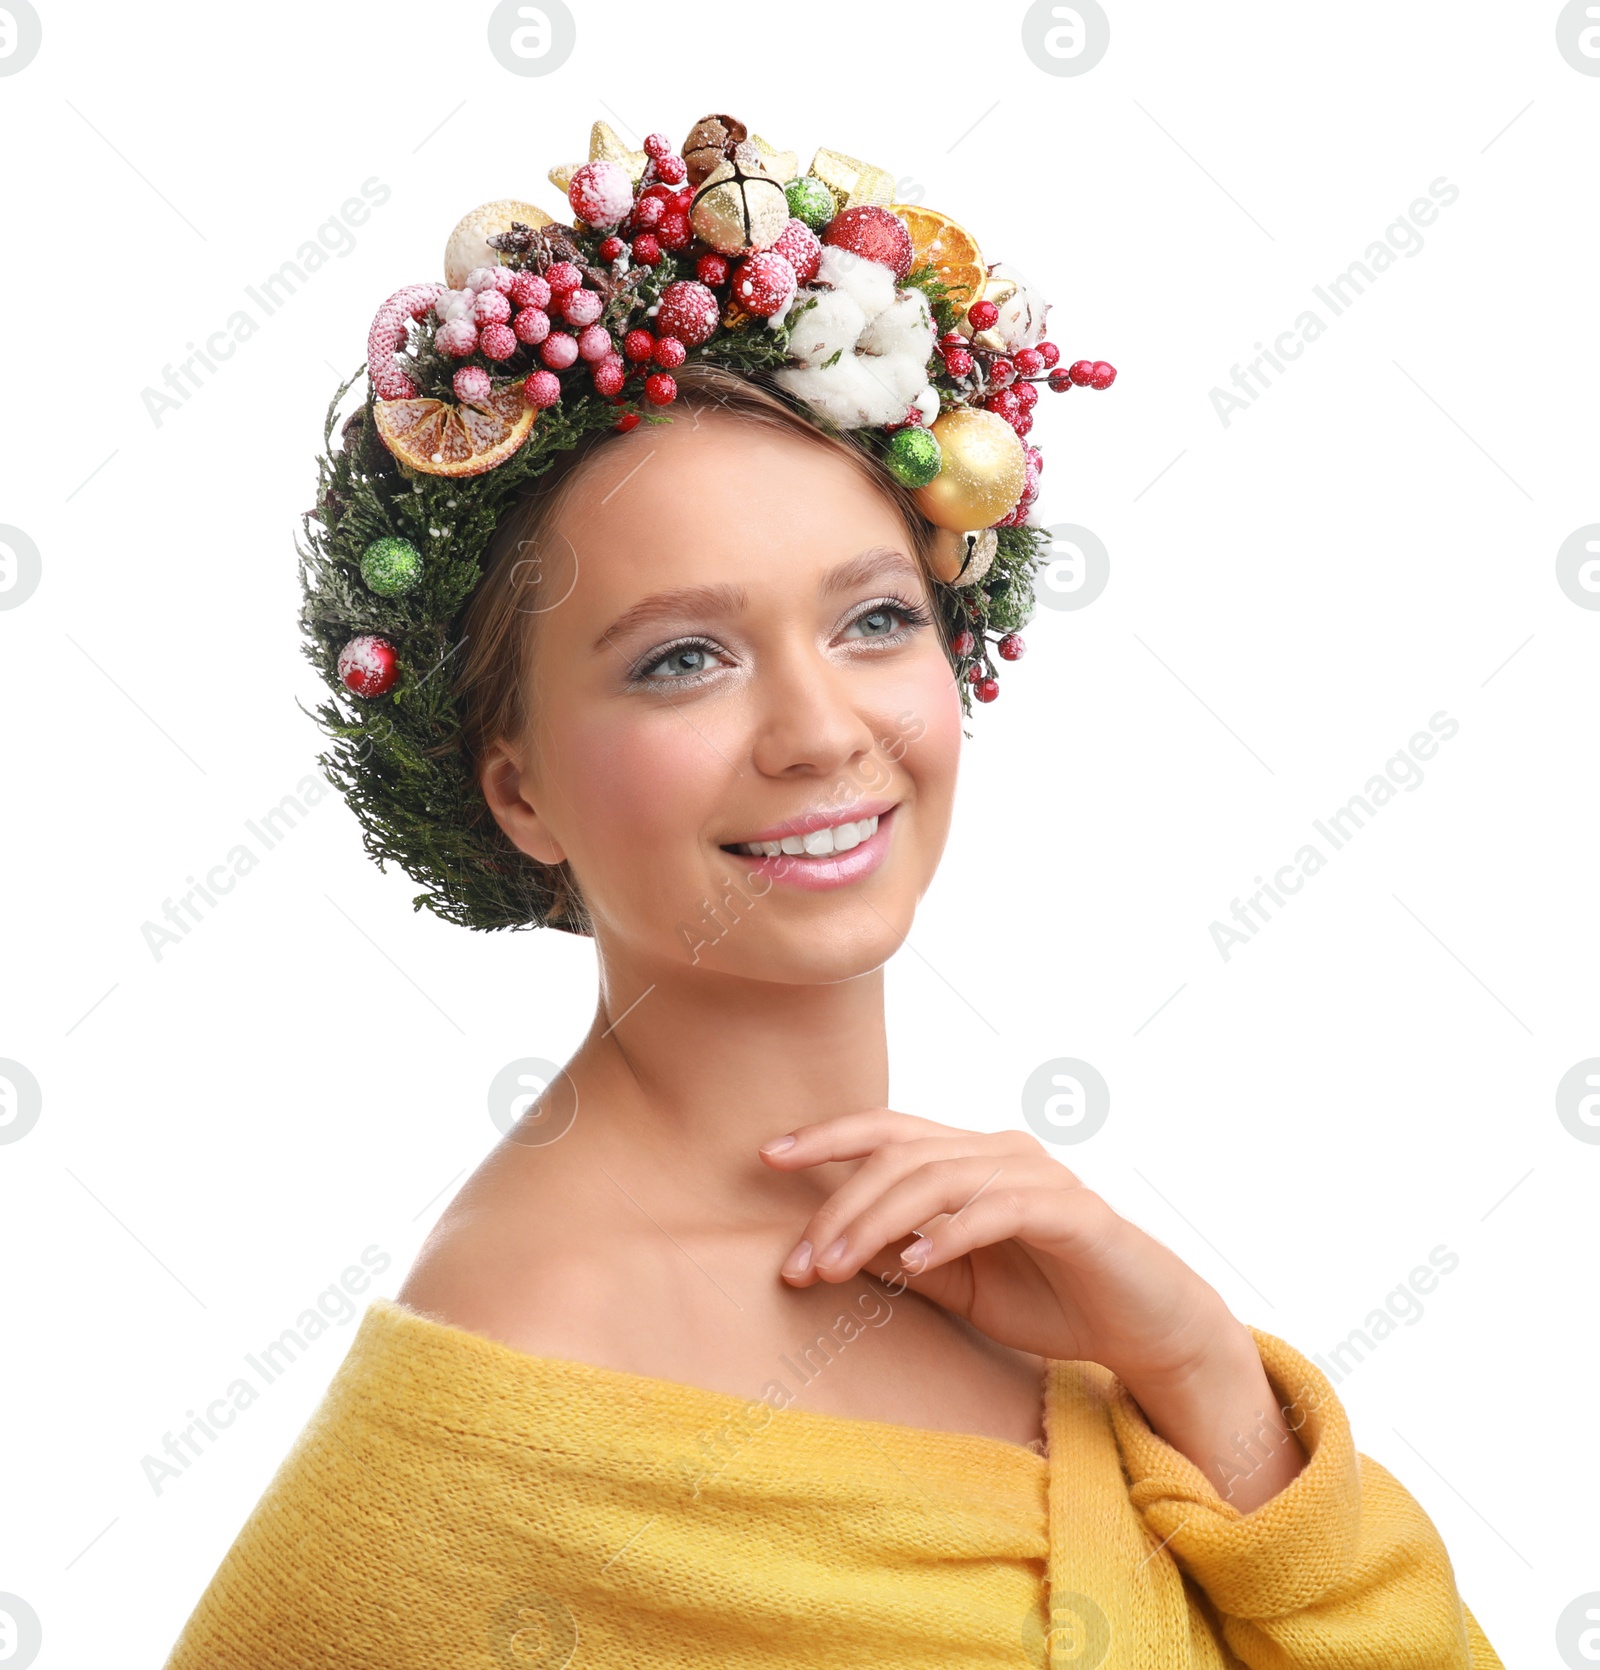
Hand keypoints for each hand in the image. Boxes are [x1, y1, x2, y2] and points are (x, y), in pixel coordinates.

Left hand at [759, 1107, 1306, 1508]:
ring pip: (938, 1177)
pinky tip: (916, 1263)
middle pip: (901, 1155)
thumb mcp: (957, 1286)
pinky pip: (999, 1209)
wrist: (1145, 1327)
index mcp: (971, 1158)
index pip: (888, 1129)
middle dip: (839, 1206)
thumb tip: (828, 1249)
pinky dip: (951, 1232)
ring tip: (837, 1265)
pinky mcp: (1073, 1211)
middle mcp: (1001, 1151)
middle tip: (798, 1261)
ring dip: (877, 1223)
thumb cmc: (1049, 1298)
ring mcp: (1039, 1176)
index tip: (767, 1156)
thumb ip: (901, 1260)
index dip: (826, 1136)